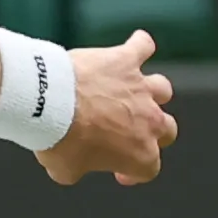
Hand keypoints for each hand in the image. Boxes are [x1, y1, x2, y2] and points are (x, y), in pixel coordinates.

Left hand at [38, 29, 175, 186]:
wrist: (50, 104)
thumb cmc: (59, 140)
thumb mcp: (66, 171)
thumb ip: (80, 168)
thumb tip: (74, 164)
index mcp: (139, 154)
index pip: (149, 168)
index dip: (133, 172)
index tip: (117, 170)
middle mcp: (149, 120)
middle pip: (167, 129)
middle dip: (151, 133)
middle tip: (129, 133)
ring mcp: (140, 87)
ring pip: (162, 89)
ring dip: (152, 93)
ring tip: (135, 93)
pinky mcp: (125, 61)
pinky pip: (143, 47)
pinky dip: (140, 46)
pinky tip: (136, 45)